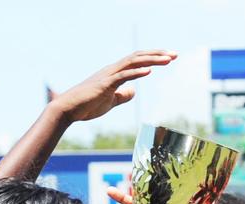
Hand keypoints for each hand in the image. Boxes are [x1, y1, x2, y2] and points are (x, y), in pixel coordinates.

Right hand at [53, 50, 176, 122]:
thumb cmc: (87, 105)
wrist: (69, 109)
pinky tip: (149, 71)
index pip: (138, 61)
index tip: (170, 57)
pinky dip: (137, 72)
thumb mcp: (110, 101)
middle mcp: (113, 70)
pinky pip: (123, 76)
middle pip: (139, 57)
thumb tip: (134, 91)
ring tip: (168, 59)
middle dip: (158, 55)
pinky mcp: (105, 84)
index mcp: (115, 73)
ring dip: (152, 60)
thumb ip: (122, 95)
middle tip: (175, 55)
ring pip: (133, 62)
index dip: (154, 58)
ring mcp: (109, 76)